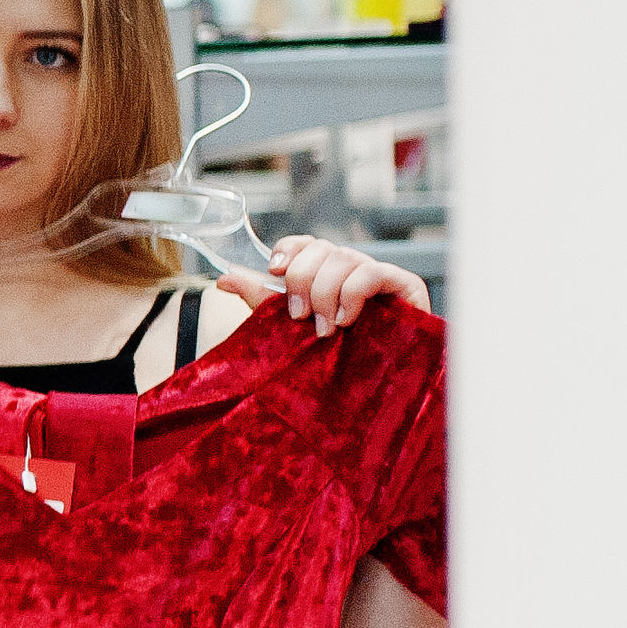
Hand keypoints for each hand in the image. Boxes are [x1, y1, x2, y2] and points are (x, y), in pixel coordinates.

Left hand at [216, 236, 428, 333]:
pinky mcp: (404, 284)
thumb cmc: (337, 353)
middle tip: (299, 316)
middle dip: (303, 281)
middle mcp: (350, 267)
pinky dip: (352, 294)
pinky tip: (346, 319)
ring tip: (325, 328)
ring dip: (326, 293)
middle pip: (321, 248)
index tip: (273, 272)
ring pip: (344, 258)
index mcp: (325, 271)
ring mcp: (377, 274)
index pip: (305, 243)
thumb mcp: (292, 327)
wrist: (385, 385)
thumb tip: (222, 279)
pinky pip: (371, 272)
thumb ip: (261, 300)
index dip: (288, 250)